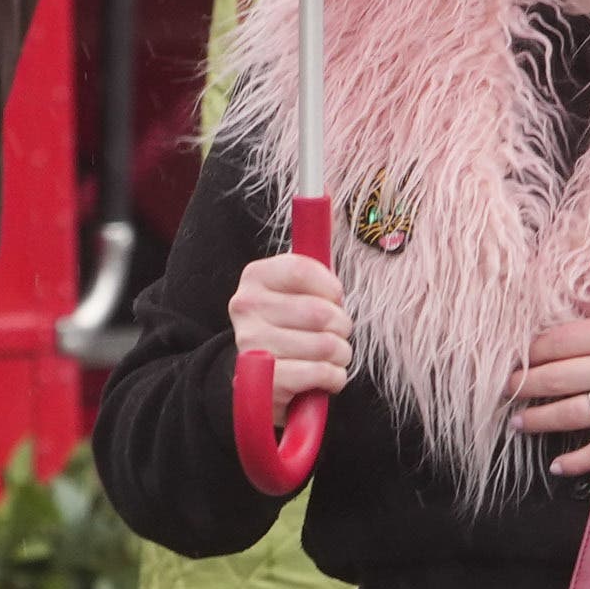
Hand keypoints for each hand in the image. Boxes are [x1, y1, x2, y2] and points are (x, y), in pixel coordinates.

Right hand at [228, 242, 353, 406]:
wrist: (258, 380)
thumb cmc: (289, 328)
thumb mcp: (294, 291)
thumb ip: (312, 262)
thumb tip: (331, 208)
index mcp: (255, 277)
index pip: (303, 270)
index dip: (331, 288)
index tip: (335, 299)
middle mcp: (247, 307)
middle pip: (320, 312)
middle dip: (342, 326)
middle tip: (338, 333)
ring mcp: (253, 344)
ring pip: (325, 345)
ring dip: (341, 354)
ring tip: (334, 356)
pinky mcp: (265, 380)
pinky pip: (319, 373)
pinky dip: (335, 377)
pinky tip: (328, 376)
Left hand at [512, 305, 589, 476]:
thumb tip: (574, 309)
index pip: (558, 341)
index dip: (528, 351)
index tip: (511, 356)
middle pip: (555, 378)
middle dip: (522, 385)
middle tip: (501, 390)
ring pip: (572, 414)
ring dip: (538, 420)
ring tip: (519, 423)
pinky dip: (578, 461)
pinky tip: (557, 465)